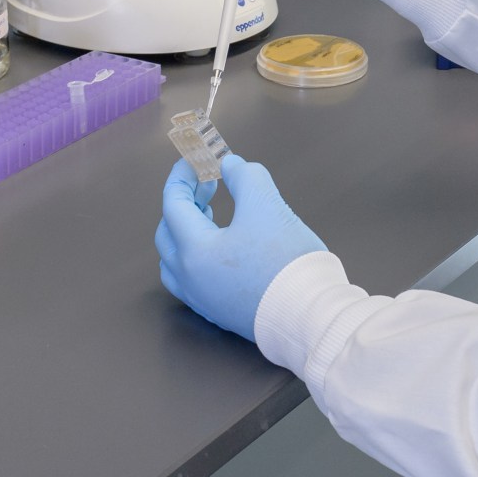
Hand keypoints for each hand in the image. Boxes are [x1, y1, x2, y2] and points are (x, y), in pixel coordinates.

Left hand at [156, 153, 328, 341]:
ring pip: (176, 262)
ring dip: (185, 233)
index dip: (182, 177)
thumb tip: (231, 166)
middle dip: (183, 204)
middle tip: (208, 186)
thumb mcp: (267, 205)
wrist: (309, 316)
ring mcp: (204, 300)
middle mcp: (190, 279)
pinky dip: (197, 256)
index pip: (173, 205)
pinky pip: (193, 280)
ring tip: (209, 217)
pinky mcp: (221, 313)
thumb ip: (246, 177)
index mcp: (193, 251)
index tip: (195, 161)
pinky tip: (222, 249)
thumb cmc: (285, 260)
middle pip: (168, 234)